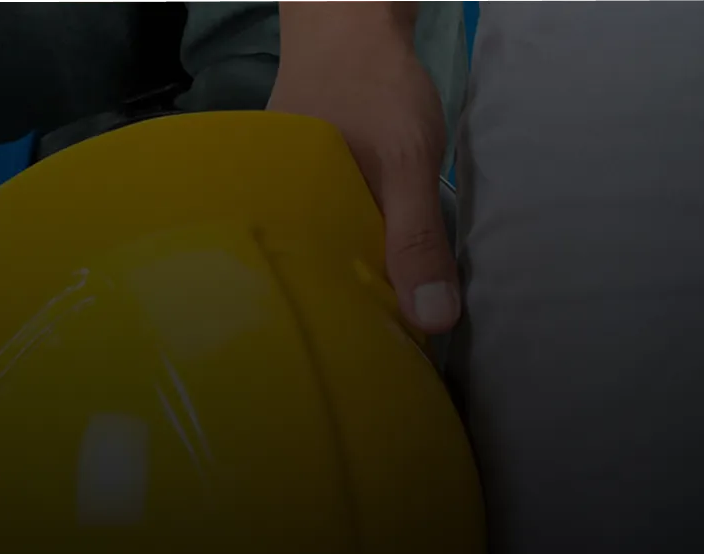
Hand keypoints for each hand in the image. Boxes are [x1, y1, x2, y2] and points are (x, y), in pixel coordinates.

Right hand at [272, 6, 458, 334]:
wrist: (353, 25)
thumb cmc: (370, 89)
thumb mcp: (404, 165)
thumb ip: (416, 239)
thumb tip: (434, 324)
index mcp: (270, 221)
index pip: (290, 298)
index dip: (326, 334)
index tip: (362, 369)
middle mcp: (269, 219)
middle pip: (303, 287)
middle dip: (340, 321)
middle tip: (381, 360)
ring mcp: (288, 207)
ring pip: (317, 264)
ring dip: (350, 290)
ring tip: (383, 332)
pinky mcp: (310, 196)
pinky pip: (328, 241)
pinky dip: (353, 260)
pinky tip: (378, 279)